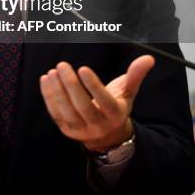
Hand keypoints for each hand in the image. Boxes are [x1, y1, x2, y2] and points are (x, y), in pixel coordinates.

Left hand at [40, 55, 154, 152]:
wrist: (106, 135)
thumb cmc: (116, 106)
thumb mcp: (127, 93)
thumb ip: (135, 75)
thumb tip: (149, 58)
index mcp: (115, 115)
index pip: (104, 101)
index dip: (93, 85)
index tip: (83, 68)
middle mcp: (98, 125)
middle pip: (83, 106)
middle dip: (71, 85)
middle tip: (62, 65)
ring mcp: (81, 130)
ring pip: (67, 111)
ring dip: (57, 91)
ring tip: (53, 71)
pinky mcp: (67, 130)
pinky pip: (55, 113)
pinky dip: (49, 97)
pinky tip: (46, 79)